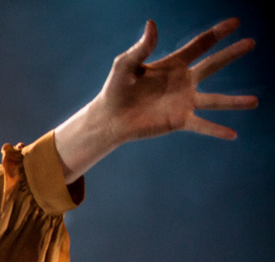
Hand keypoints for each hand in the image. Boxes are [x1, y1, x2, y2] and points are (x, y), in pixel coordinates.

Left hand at [56, 18, 256, 181]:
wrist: (110, 117)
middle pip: (213, 65)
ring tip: (255, 102)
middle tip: (251, 42)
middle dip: (232, 53)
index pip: (199, 45)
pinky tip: (233, 134)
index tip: (235, 23)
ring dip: (235, 102)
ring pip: (215, 100)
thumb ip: (141, 47)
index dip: (217, 34)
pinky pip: (202, 125)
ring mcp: (183, 101)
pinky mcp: (179, 120)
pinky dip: (217, 130)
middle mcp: (183, 82)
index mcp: (172, 65)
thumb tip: (152, 24)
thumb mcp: (125, 64)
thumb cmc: (116, 89)